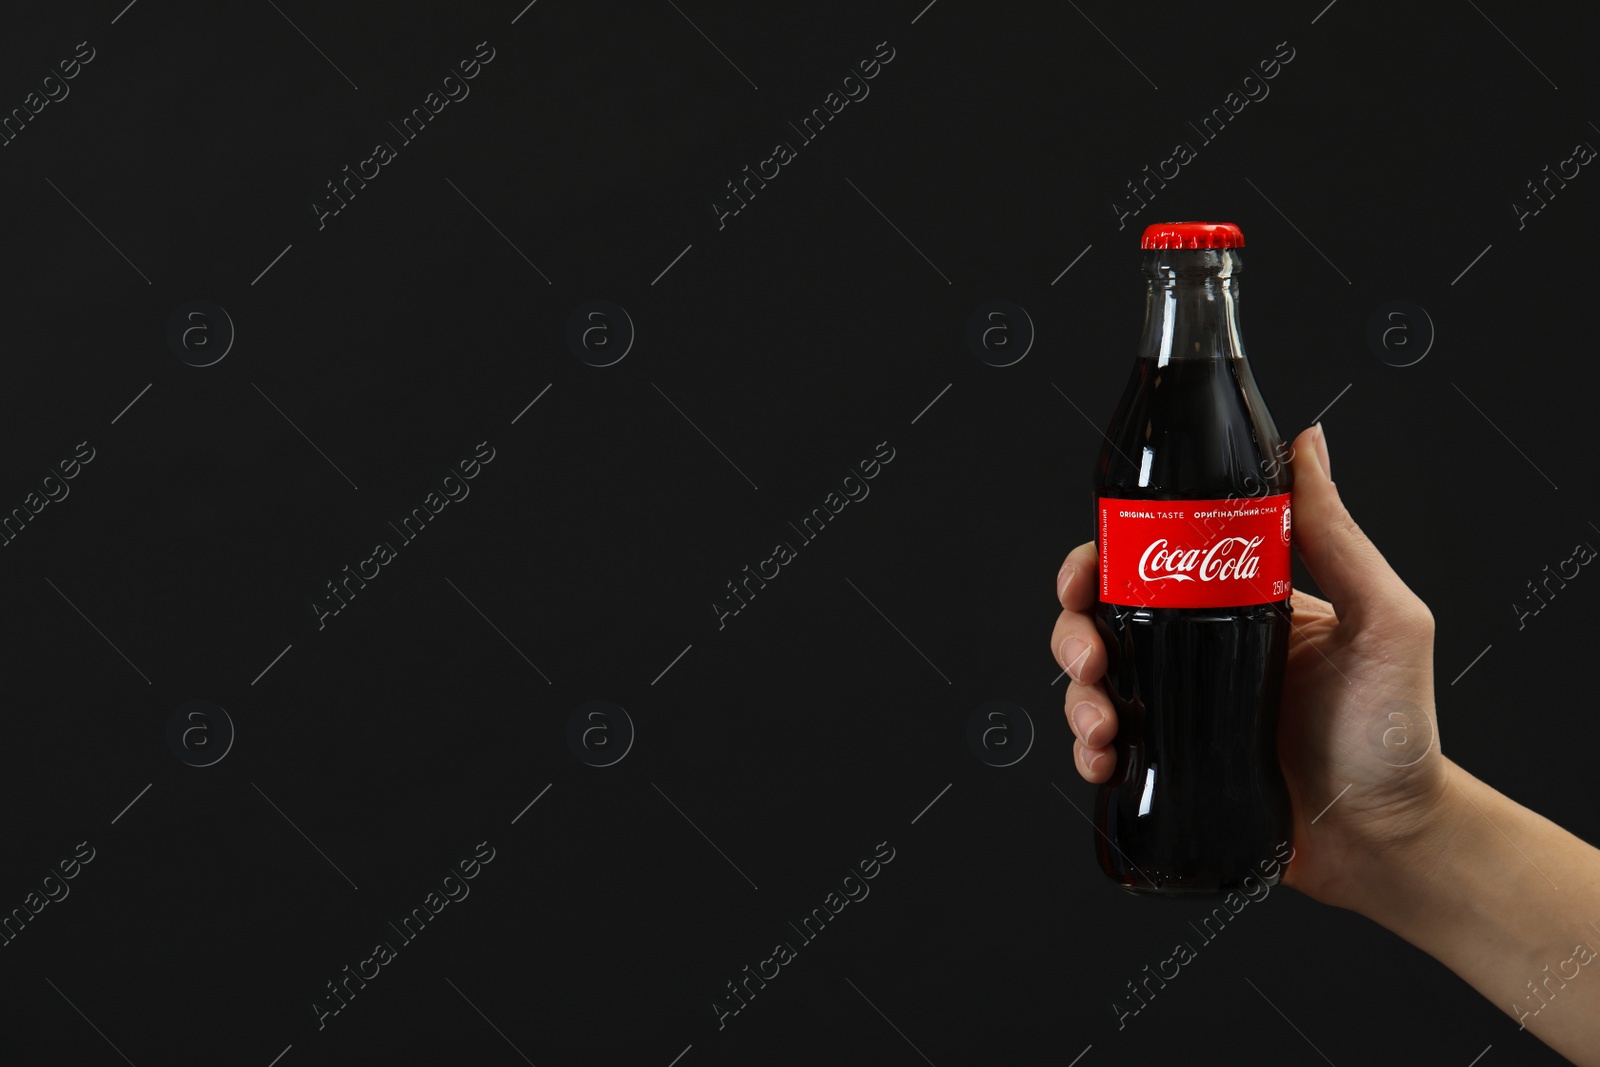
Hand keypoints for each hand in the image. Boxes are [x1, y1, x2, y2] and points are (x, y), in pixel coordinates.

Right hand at [1050, 424, 1451, 910]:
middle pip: (1102, 622)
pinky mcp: (1169, 770)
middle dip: (1073, 633)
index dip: (1101, 561)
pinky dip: (1087, 752)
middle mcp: (1200, 654)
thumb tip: (1306, 443)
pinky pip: (1103, 751)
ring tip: (1102, 727)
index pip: (1149, 563)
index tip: (1087, 573)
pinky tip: (1103, 762)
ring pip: (1092, 685)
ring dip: (1076, 697)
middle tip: (1089, 657)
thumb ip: (1338, 536)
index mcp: (1236, 607)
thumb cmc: (1398, 734)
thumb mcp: (1384, 621)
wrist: (1389, 843)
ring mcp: (1180, 714)